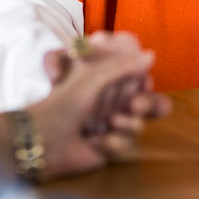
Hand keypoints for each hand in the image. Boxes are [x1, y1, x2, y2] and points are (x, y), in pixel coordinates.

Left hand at [30, 32, 166, 179]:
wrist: (46, 140)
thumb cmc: (65, 102)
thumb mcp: (94, 77)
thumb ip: (124, 65)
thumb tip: (152, 55)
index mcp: (106, 77)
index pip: (138, 74)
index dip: (144, 79)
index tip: (142, 80)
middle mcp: (111, 98)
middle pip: (146, 99)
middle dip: (144, 103)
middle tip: (134, 105)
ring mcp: (111, 121)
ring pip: (139, 122)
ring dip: (127, 124)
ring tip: (109, 122)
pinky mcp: (109, 144)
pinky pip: (127, 143)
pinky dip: (112, 142)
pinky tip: (95, 142)